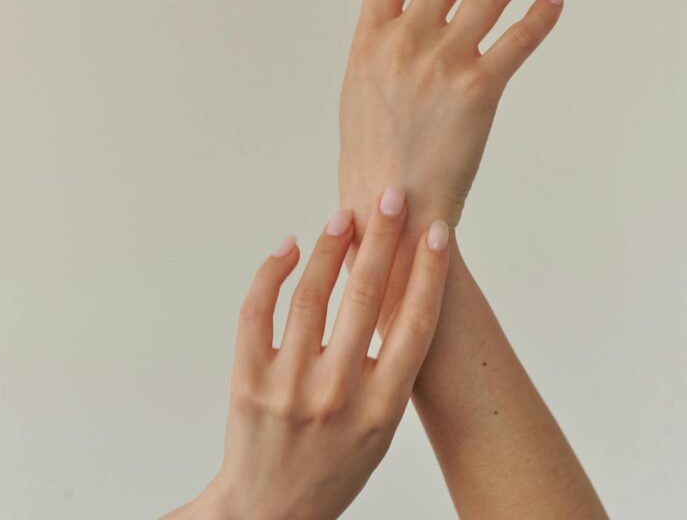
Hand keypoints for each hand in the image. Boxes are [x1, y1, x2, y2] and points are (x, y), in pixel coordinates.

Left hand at [165, 189, 450, 519]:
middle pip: (365, 299)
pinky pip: (257, 311)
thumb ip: (391, 368)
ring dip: (331, 247)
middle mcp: (338, 393)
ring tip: (345, 216)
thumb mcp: (381, 428)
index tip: (436, 231)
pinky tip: (289, 246)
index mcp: (382, 407)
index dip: (428, 272)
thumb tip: (395, 293)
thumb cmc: (335, 464)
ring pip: (311, 296)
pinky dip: (271, 272)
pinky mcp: (249, 379)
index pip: (414, 326)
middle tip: (391, 198)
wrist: (271, 511)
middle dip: (382, 240)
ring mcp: (289, 385)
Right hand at [339, 0, 562, 322]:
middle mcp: (403, 42)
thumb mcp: (360, 92)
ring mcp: (441, 64)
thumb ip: (382, 49)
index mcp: (368, 40)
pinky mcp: (478, 90)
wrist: (390, 208)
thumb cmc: (371, 157)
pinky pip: (517, 41)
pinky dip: (540, 14)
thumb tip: (406, 20)